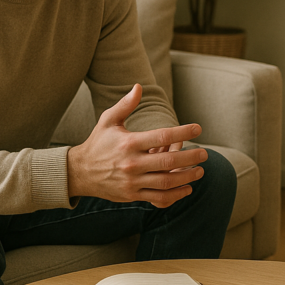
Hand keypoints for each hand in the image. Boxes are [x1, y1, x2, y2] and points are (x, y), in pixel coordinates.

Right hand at [67, 84, 206, 207]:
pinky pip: (158, 198)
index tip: (198, 128)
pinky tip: (187, 188)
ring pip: (165, 181)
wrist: (79, 172)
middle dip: (190, 157)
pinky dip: (175, 195)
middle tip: (204, 153)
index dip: (182, 132)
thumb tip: (139, 86)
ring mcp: (132, 181)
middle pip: (167, 161)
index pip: (161, 136)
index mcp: (129, 143)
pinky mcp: (132, 195)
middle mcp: (131, 163)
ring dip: (187, 177)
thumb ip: (126, 105)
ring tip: (200, 171)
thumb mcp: (108, 121)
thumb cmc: (98, 143)